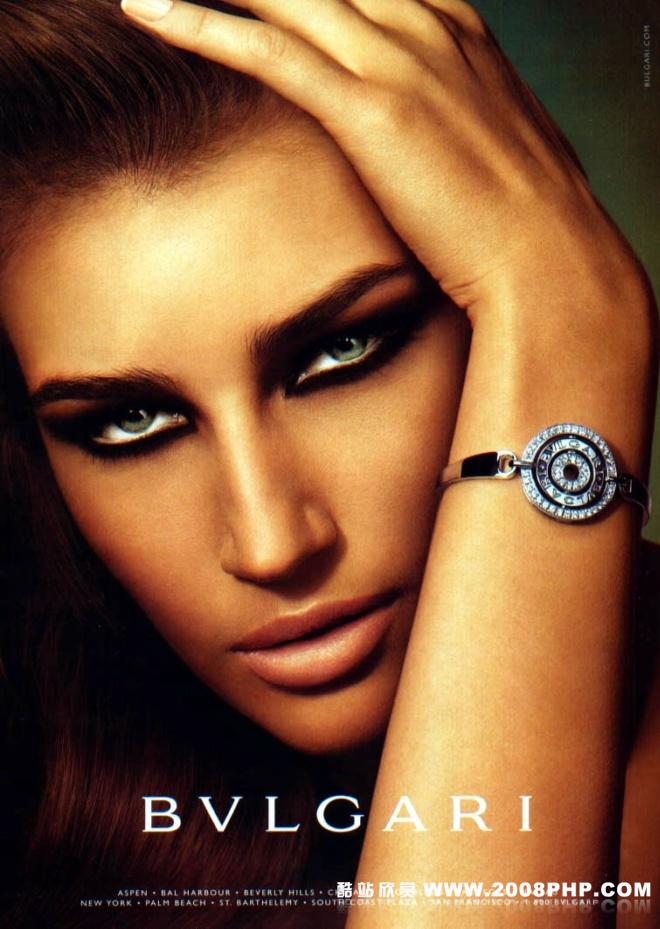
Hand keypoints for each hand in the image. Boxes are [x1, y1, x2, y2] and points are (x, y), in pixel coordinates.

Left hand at [119, 0, 633, 312]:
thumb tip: (432, 135)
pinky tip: (149, 7)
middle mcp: (426, 27)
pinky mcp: (371, 111)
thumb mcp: (491, 147)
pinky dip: (202, 25)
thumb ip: (453, 117)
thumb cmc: (524, 223)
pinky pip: (269, 52)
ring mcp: (399, 62)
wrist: (551, 263)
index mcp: (457, 31)